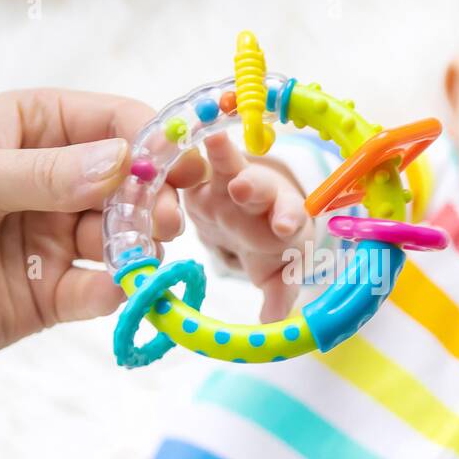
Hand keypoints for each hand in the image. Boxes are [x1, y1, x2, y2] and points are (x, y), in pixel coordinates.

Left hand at [0, 88, 204, 380]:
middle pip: (131, 181)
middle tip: (164, 219)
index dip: (151, 138)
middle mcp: (55, 179)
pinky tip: (118, 292)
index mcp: (32, 128)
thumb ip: (44, 174)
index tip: (181, 162)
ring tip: (141, 256)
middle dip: (154, 197)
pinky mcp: (55, 295)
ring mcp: (57, 237)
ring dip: (142, 245)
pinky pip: (103, 288)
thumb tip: (123, 162)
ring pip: (126, 236)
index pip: (111, 120)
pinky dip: (119, 290)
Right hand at [182, 132, 313, 321]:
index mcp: (281, 217)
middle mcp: (258, 196)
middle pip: (257, 188)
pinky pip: (191, 160)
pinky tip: (170, 134)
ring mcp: (228, 180)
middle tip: (243, 188)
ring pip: (227, 164)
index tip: (284, 227)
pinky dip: (184, 149)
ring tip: (214, 142)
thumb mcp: (273, 269)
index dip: (287, 219)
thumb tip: (275, 324)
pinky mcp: (199, 175)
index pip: (288, 216)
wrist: (247, 214)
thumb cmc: (265, 243)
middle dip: (251, 187)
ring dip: (221, 154)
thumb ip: (278, 293)